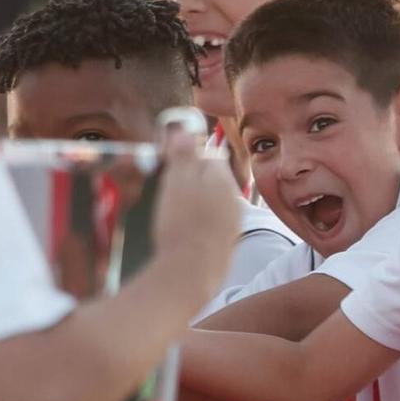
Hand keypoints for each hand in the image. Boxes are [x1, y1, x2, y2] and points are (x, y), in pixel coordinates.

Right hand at [152, 135, 242, 309]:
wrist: (190, 273)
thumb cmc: (181, 223)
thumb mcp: (176, 179)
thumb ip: (182, 153)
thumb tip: (185, 127)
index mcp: (223, 180)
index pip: (210, 156)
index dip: (188, 158)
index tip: (170, 166)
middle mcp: (233, 201)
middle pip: (211, 182)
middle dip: (191, 182)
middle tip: (166, 191)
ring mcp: (231, 226)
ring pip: (211, 205)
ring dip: (193, 206)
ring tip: (170, 216)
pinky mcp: (224, 248)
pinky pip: (208, 228)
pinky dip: (195, 228)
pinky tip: (179, 237)